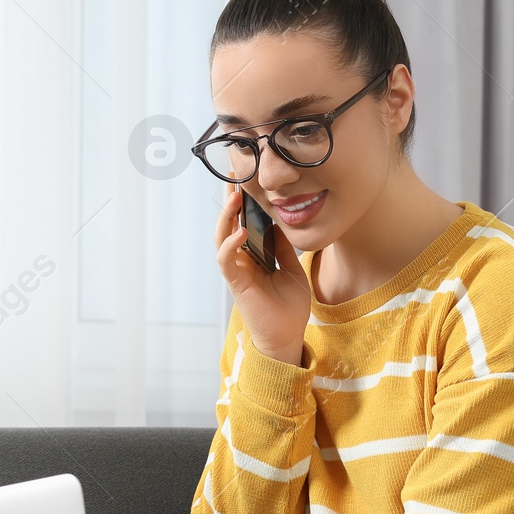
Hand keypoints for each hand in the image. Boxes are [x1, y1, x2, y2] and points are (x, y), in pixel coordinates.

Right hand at [215, 182, 311, 363]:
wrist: (288, 337)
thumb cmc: (289, 308)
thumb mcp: (292, 271)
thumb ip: (283, 249)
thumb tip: (278, 225)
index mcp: (253, 256)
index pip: (243, 223)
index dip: (242, 203)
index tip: (246, 179)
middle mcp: (241, 261)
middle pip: (228, 225)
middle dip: (230, 201)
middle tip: (235, 176)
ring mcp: (236, 271)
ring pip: (222, 238)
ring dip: (227, 217)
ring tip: (235, 197)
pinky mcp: (236, 283)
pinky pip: (227, 260)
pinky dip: (230, 244)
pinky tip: (241, 231)